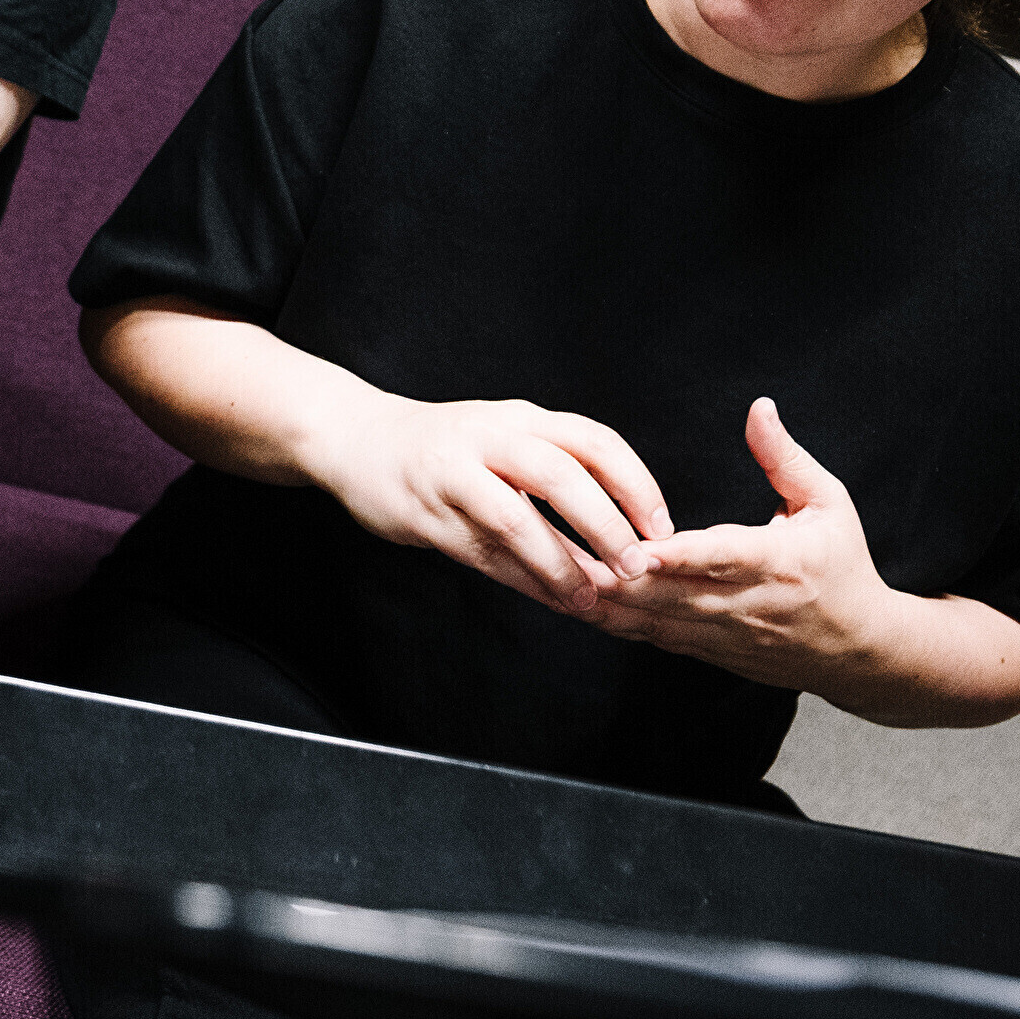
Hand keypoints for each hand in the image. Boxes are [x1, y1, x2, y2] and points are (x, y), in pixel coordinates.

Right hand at [306, 397, 673, 618]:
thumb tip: (624, 533)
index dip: (635, 485)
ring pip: (516, 518)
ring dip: (561, 564)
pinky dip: (522, 580)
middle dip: (606, 525)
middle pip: (561, 474)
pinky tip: (551, 600)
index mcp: (519, 418)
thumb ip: (556, 476)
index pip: (593, 441)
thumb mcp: (504, 442)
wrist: (356, 439)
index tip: (662, 528)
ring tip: (592, 598)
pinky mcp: (423, 512)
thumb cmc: (447, 449)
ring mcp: (452, 474)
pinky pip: (480, 552)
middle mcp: (488, 437)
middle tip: (638, 567)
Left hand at [582, 397, 895, 686]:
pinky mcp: (708, 651)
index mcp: (779, 562)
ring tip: (551, 576)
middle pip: (672, 595)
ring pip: (654, 622)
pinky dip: (613, 623)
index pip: (722, 558)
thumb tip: (759, 407)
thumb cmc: (843, 565)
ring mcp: (724, 635)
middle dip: (615, 579)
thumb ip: (785, 458)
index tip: (639, 550)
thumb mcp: (829, 504)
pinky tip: (572, 602)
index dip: (678, 557)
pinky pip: (652, 639)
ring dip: (603, 603)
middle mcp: (747, 604)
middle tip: (561, 554)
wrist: (860, 651)